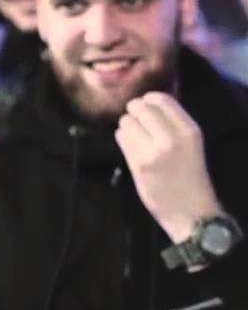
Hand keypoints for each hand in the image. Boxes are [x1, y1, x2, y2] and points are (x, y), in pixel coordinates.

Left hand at [116, 93, 221, 242]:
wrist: (190, 211)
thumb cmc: (189, 176)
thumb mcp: (190, 144)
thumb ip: (172, 123)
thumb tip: (148, 102)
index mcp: (190, 130)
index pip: (161, 98)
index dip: (148, 99)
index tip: (145, 107)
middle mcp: (172, 137)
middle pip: (140, 107)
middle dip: (134, 112)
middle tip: (135, 121)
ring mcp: (153, 150)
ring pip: (126, 121)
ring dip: (126, 126)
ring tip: (135, 137)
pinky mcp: (138, 164)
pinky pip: (121, 138)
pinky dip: (122, 138)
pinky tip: (130, 147)